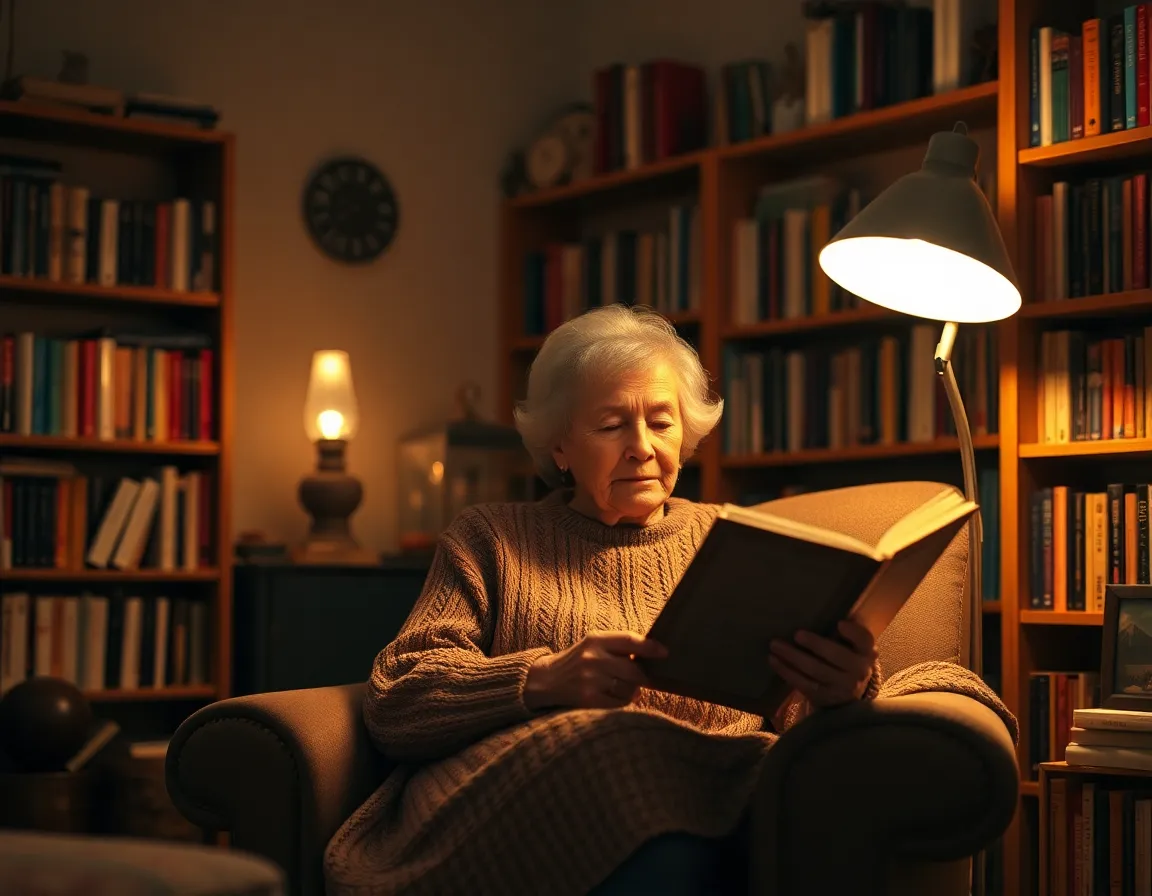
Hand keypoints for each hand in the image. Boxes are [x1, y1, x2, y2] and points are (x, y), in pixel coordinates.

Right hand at [524, 631, 667, 710]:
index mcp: (596, 640)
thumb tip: (653, 652)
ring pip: (629, 688)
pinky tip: (615, 696)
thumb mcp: (593, 644)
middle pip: (634, 669)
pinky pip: (620, 702)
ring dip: (633, 690)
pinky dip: (624, 701)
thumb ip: (618, 645)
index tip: (665, 652)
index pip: (630, 640)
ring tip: (623, 686)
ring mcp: (590, 680)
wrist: (545, 680)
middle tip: (640, 676)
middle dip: (642, 675)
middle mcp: (592, 658)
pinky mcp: (588, 700)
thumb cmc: (577, 661)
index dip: (651, 647)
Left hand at [769, 619, 876, 708]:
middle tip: (797, 634)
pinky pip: (803, 683)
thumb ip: (844, 632)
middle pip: (836, 655)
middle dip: (815, 644)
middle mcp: (858, 670)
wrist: (847, 695)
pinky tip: (774, 660)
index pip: (864, 640)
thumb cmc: (845, 659)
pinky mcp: (824, 697)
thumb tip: (824, 608)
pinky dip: (786, 671)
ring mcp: (841, 686)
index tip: (839, 624)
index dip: (853, 633)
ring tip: (775, 645)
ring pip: (816, 670)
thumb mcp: (851, 646)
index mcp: (865, 651)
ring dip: (793, 656)